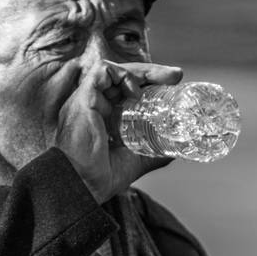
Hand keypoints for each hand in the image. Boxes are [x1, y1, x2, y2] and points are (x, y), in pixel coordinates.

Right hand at [54, 60, 182, 202]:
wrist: (82, 186)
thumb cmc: (99, 178)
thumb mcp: (134, 162)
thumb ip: (153, 154)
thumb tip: (174, 152)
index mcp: (102, 116)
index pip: (125, 90)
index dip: (147, 83)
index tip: (171, 84)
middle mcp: (93, 104)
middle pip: (121, 76)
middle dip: (150, 72)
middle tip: (174, 76)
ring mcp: (87, 100)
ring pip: (112, 70)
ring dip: (140, 71)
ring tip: (161, 80)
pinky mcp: (83, 99)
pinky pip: (101, 71)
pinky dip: (122, 75)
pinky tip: (135, 93)